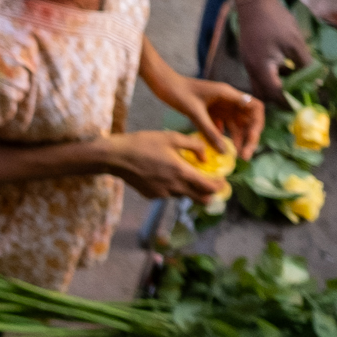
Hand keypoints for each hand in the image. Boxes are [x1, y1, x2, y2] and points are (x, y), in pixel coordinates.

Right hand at [107, 129, 231, 202]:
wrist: (114, 157)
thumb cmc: (142, 143)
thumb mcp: (170, 137)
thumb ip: (194, 145)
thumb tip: (205, 156)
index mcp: (182, 173)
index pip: (210, 188)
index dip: (220, 186)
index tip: (222, 180)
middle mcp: (175, 187)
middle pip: (202, 199)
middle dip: (209, 193)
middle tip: (209, 183)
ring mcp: (163, 194)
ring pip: (184, 195)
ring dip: (188, 188)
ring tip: (180, 174)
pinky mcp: (151, 196)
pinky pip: (168, 194)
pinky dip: (171, 187)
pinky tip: (161, 174)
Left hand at [161, 75, 264, 156]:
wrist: (161, 82)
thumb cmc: (177, 92)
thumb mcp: (194, 113)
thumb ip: (209, 131)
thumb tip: (225, 152)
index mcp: (228, 94)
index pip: (255, 107)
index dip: (258, 123)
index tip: (252, 138)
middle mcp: (228, 99)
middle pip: (248, 119)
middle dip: (249, 136)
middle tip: (244, 155)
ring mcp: (219, 105)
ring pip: (235, 123)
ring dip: (237, 138)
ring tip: (234, 156)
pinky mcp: (210, 110)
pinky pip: (223, 124)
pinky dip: (224, 135)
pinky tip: (220, 147)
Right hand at [230, 0, 312, 104]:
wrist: (254, 3)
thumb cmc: (276, 22)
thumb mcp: (295, 43)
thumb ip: (306, 64)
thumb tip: (317, 83)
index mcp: (262, 68)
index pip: (275, 94)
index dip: (289, 103)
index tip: (303, 107)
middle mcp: (252, 69)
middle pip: (263, 95)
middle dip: (279, 101)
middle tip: (298, 100)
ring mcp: (248, 63)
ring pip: (260, 86)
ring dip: (276, 89)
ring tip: (295, 85)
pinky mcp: (250, 57)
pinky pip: (260, 75)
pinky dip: (272, 78)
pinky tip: (287, 70)